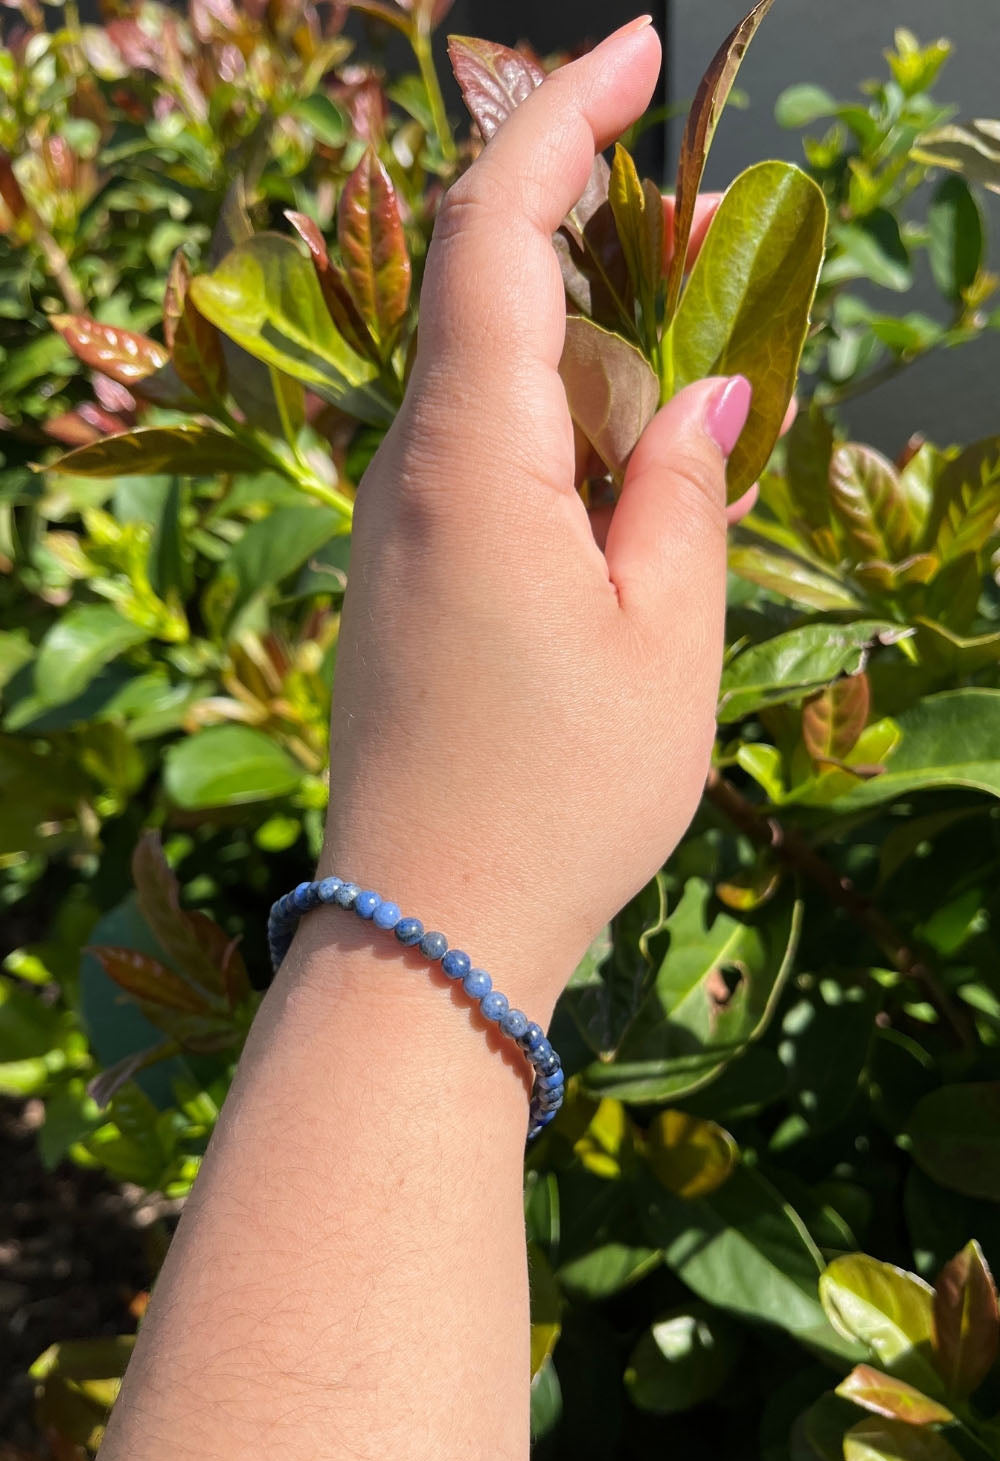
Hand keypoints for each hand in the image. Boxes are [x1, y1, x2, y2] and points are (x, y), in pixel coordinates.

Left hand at [317, 19, 758, 1019]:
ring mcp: (392, 530)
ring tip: (670, 464)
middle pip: (488, 297)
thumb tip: (700, 395)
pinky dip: (552, 450)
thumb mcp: (667, 641)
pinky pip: (473, 466)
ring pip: (488, 390)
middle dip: (596, 253)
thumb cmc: (561, 795)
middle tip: (703, 285)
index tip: (635, 53)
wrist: (429, 924)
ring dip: (586, 379)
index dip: (561, 120)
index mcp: (472, 460)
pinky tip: (612, 527)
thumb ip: (683, 493)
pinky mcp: (397, 582)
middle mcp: (408, 473)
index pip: (494, 231)